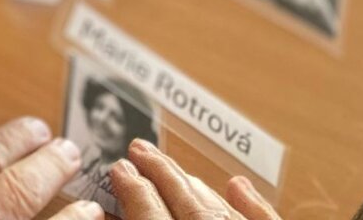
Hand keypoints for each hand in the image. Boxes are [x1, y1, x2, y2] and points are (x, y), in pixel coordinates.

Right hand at [110, 139, 281, 219]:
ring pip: (220, 208)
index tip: (120, 167)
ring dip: (194, 185)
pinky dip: (254, 205)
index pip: (152, 214)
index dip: (133, 190)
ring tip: (173, 168)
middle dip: (160, 173)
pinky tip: (239, 184)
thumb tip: (108, 211)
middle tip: (138, 149)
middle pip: (186, 203)